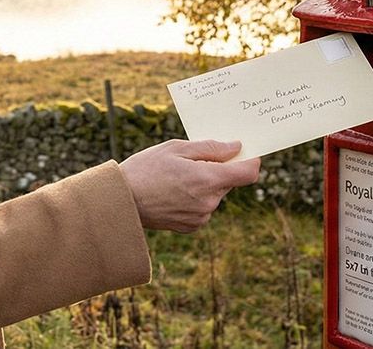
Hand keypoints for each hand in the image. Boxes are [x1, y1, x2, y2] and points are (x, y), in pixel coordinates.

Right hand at [119, 139, 260, 232]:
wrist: (121, 201)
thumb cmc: (145, 168)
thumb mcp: (176, 148)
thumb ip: (210, 148)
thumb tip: (235, 147)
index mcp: (208, 180)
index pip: (248, 173)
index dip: (251, 160)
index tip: (246, 152)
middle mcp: (209, 202)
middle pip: (229, 182)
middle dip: (218, 170)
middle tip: (193, 160)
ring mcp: (201, 217)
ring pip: (215, 194)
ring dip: (205, 184)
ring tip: (176, 177)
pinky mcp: (191, 226)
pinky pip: (203, 207)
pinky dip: (195, 198)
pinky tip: (173, 192)